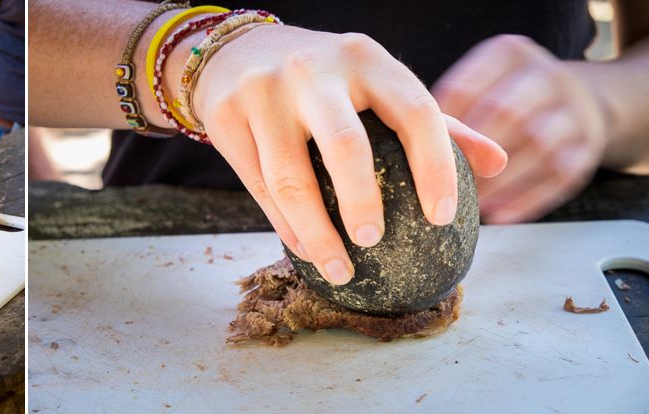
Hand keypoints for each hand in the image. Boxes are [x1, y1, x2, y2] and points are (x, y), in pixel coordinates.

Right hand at [185, 25, 506, 284]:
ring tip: (340, 269)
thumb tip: (496, 165)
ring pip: (289, 177)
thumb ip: (435, 122)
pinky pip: (257, 185)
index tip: (442, 218)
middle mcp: (312, 69)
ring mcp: (262, 92)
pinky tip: (304, 248)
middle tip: (375, 243)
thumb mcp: (377, 82)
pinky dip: (283, 225)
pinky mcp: (224, 117)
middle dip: (362, 202)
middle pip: (344, 145)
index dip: (436, 167)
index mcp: (365, 58)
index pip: (415, 110)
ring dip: (315, 234)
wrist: (237, 53)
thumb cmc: (325, 79)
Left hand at [433, 34, 606, 223]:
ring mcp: (574, 109)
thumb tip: (409, 148)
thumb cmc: (509, 97)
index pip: (467, 86)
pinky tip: (498, 216)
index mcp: (510, 53)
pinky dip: (526, 200)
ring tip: (468, 206)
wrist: (581, 100)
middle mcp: (547, 74)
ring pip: (536, 146)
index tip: (418, 155)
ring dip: (498, 182)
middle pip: (505, 112)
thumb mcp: (483, 83)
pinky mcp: (588, 146)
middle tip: (442, 186)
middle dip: (470, 155)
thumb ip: (450, 108)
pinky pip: (559, 177)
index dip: (441, 125)